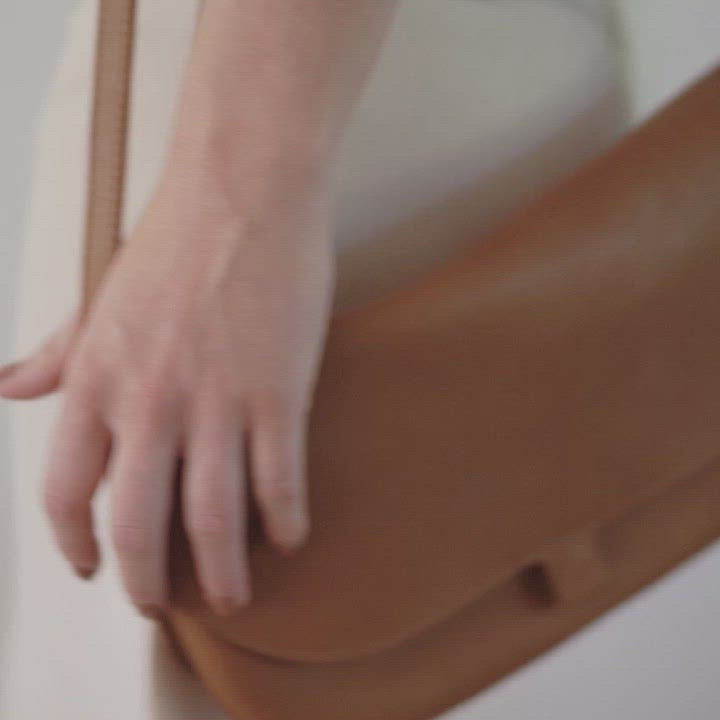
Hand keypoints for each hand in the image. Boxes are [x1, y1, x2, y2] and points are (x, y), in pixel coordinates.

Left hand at [0, 175, 334, 618]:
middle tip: (160, 603)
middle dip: (146, 585)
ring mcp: (218, 401)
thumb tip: (11, 386)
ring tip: (230, 594)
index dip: (73, 544)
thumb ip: (58, 350)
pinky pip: (279, 481)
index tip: (89, 567)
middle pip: (138, 528)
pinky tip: (289, 537)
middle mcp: (150, 401)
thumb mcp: (100, 295)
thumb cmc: (179, 236)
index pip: (64, 491)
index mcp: (98, 377)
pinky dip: (284, 523)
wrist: (246, 191)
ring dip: (223, 574)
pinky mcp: (277, 392)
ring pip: (214, 521)